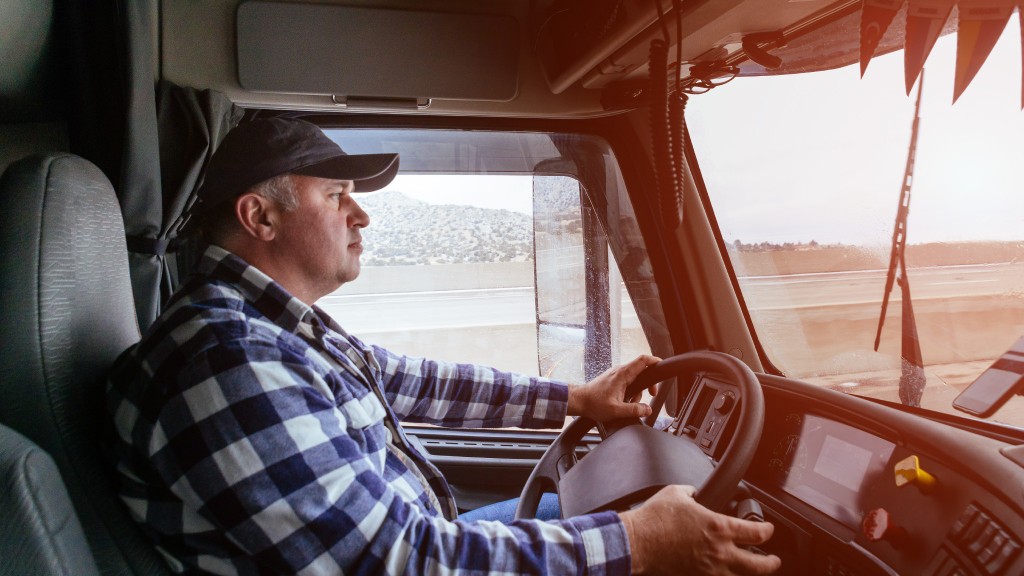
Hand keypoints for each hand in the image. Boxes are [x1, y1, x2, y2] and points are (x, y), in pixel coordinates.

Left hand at [567, 355, 660, 421]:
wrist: (579, 401)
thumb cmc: (594, 403)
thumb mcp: (616, 410)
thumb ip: (634, 410)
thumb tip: (647, 409)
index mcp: (622, 374)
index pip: (643, 360)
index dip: (655, 360)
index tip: (662, 366)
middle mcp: (619, 371)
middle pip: (641, 369)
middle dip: (648, 383)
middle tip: (651, 394)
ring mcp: (615, 374)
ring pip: (634, 377)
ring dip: (637, 390)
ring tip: (631, 402)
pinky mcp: (612, 379)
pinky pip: (627, 381)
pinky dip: (630, 390)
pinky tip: (624, 401)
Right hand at [620, 485, 781, 574]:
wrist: (637, 542)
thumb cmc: (654, 518)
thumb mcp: (677, 493)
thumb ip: (692, 492)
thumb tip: (695, 493)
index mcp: (718, 528)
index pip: (756, 533)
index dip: (767, 531)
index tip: (768, 529)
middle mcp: (719, 552)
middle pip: (758, 565)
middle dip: (771, 563)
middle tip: (774, 560)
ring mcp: (708, 570)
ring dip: (749, 573)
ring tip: (752, 570)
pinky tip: (725, 573)